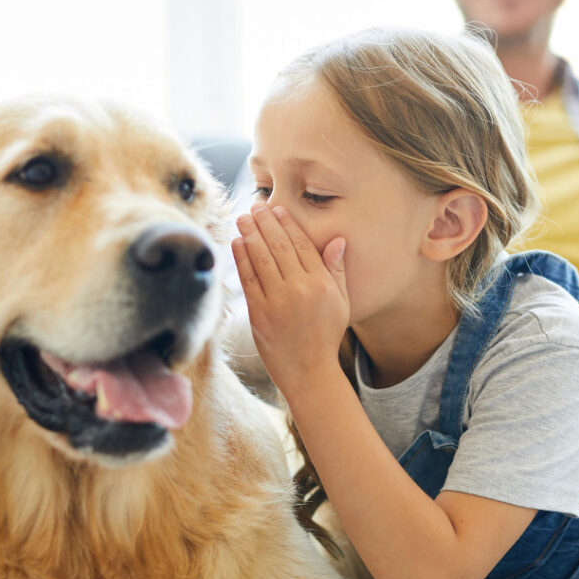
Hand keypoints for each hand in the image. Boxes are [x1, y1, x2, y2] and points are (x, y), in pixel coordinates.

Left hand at [232, 204, 348, 396]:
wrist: (310, 372)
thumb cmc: (326, 336)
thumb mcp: (341, 302)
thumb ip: (337, 270)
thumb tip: (337, 240)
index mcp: (322, 284)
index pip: (302, 245)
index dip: (288, 224)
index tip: (277, 209)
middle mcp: (300, 289)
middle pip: (279, 247)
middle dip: (265, 223)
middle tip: (255, 206)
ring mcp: (278, 301)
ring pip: (261, 259)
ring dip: (250, 235)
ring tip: (243, 218)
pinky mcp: (259, 314)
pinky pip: (248, 280)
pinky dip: (242, 259)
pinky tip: (237, 243)